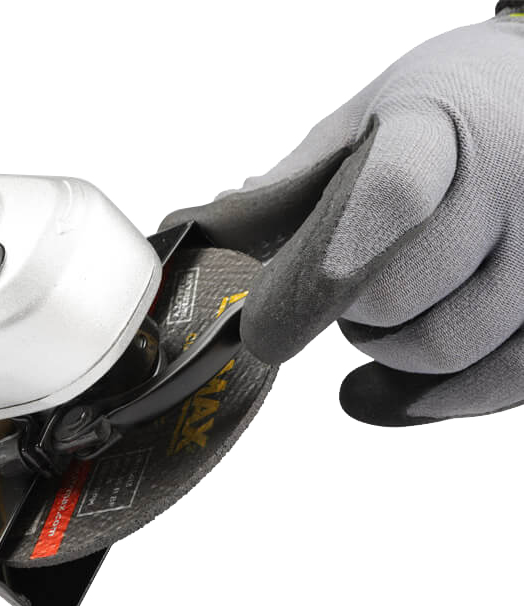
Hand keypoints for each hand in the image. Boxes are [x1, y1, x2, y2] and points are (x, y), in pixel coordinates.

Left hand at [163, 12, 523, 425]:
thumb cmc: (447, 119)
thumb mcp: (361, 126)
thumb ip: (287, 189)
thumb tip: (200, 231)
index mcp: (440, 128)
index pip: (386, 200)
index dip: (315, 276)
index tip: (261, 327)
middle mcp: (516, 180)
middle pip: (397, 300)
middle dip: (345, 312)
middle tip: (343, 287)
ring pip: (442, 352)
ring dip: (387, 350)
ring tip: (389, 306)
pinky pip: (496, 384)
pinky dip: (426, 400)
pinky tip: (381, 390)